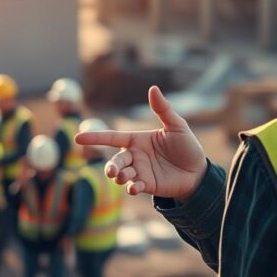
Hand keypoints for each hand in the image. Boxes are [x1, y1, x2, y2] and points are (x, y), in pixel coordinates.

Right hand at [74, 86, 206, 200]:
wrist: (198, 171)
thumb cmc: (187, 146)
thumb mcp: (177, 126)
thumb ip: (163, 110)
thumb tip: (153, 88)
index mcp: (138, 140)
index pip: (113, 138)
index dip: (95, 137)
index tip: (78, 138)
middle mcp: (135, 156)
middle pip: (115, 160)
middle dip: (110, 166)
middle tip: (112, 171)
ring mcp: (140, 171)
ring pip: (121, 175)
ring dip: (120, 177)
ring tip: (124, 177)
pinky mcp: (146, 185)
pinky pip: (133, 187)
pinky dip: (131, 188)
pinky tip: (135, 187)